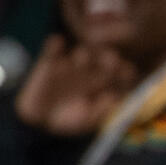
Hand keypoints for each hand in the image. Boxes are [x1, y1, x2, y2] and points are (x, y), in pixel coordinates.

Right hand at [13, 37, 136, 136]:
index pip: (121, 74)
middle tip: (110, 59)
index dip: (124, 72)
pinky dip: (55, 46)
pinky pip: (53, 50)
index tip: (127, 70)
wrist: (38, 122)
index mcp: (106, 85)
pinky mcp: (50, 62)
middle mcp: (93, 71)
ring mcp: (72, 65)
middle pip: (105, 60)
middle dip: (108, 58)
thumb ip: (100, 111)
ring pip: (83, 54)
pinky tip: (58, 41)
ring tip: (81, 60)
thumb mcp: (85, 121)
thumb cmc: (69, 123)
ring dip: (84, 55)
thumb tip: (113, 100)